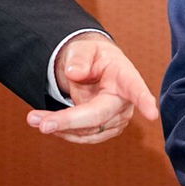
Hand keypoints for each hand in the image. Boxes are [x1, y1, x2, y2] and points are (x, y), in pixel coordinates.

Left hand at [28, 36, 157, 142]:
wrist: (93, 70)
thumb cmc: (92, 56)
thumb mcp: (84, 49)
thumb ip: (80, 58)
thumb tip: (75, 74)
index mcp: (125, 76)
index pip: (135, 88)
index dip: (143, 100)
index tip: (151, 113)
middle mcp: (124, 102)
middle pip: (98, 116)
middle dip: (70, 121)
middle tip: (42, 124)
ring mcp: (116, 119)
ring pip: (87, 131)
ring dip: (59, 127)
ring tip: (33, 118)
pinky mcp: (104, 130)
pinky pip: (83, 136)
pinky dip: (62, 131)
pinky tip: (45, 122)